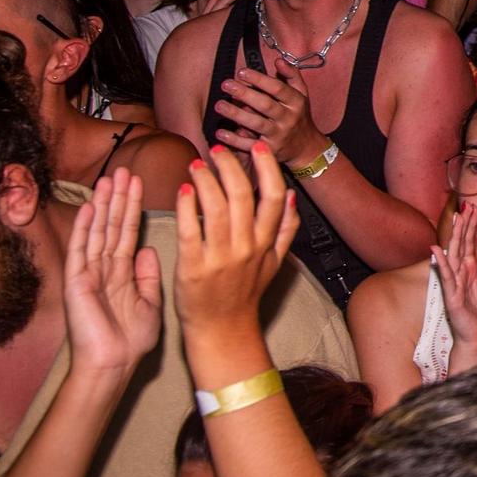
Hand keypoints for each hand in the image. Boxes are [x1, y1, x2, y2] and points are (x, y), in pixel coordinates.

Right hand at [62, 169, 163, 377]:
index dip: (132, 207)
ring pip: (97, 231)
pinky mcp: (76, 282)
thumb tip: (147, 249)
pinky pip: (81, 250)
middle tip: (125, 169)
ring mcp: (89, 273)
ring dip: (102, 205)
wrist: (112, 365)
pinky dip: (84, 229)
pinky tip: (88, 208)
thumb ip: (148, 275)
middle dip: (118, 198)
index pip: (128, 232)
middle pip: (111, 225)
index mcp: (122, 272)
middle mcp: (104, 268)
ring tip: (109, 178)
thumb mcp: (150, 302)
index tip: (139, 182)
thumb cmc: (131, 340)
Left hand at [175, 141, 301, 342]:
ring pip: (216, 208)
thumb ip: (286, 228)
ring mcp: (220, 258)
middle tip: (216, 150)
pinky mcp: (193, 268)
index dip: (266, 167)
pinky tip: (184, 190)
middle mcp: (246, 247)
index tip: (257, 147)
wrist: (223, 330)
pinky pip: (190, 230)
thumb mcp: (275, 262)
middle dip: (230, 166)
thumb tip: (292, 195)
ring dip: (206, 180)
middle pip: (243, 196)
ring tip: (196, 164)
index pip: (273, 196)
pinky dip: (187, 206)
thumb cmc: (246, 294)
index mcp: (266, 243)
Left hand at [211, 62, 326, 169]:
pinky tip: (220, 132)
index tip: (241, 72)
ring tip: (219, 105)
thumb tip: (278, 60)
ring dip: (236, 114)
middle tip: (226, 84)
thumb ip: (292, 75)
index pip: (278, 88)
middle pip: (265, 105)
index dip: (259, 79)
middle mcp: (289, 118)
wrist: (306, 147)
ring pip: (256, 124)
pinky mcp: (270, 150)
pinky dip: (234, 140)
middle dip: (245, 94)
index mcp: (296, 102)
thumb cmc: (299, 116)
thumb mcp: (302, 94)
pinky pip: (250, 144)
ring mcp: (279, 135)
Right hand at [431, 205, 476, 352]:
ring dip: (453, 237)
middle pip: (460, 245)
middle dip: (463, 225)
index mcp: (471, 270)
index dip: (471, 225)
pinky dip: (442, 264)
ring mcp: (455, 283)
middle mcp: (461, 273)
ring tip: (454, 220)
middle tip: (465, 206)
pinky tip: (436, 252)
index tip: (474, 207)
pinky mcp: (452, 296)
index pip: (470, 243)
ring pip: (453, 256)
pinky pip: (447, 278)